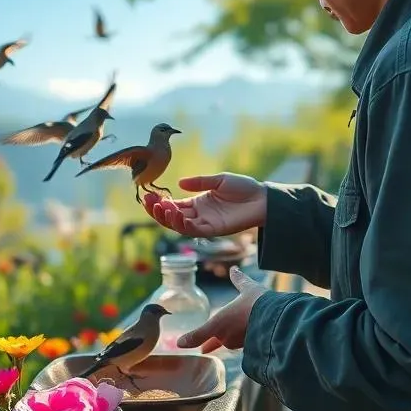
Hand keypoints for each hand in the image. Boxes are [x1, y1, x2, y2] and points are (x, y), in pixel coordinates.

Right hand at [142, 172, 266, 236]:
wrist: (262, 198)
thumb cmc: (243, 188)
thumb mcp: (219, 180)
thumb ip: (199, 182)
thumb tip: (179, 183)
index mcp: (198, 203)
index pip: (174, 205)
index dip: (160, 202)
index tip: (149, 195)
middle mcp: (198, 215)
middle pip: (172, 217)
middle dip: (157, 211)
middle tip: (147, 201)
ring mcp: (205, 223)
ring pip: (180, 225)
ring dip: (167, 218)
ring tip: (160, 207)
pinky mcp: (214, 230)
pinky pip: (194, 230)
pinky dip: (183, 224)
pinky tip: (177, 214)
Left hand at [177, 266, 266, 352]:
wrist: (276, 319)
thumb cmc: (257, 303)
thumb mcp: (247, 288)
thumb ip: (239, 280)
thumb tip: (234, 269)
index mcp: (217, 323)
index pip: (199, 335)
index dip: (190, 340)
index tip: (181, 344)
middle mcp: (225, 337)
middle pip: (215, 341)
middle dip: (212, 342)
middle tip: (205, 347)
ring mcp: (238, 344)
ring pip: (229, 343)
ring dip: (228, 340)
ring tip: (228, 338)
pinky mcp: (251, 348)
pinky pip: (242, 346)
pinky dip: (242, 341)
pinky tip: (246, 339)